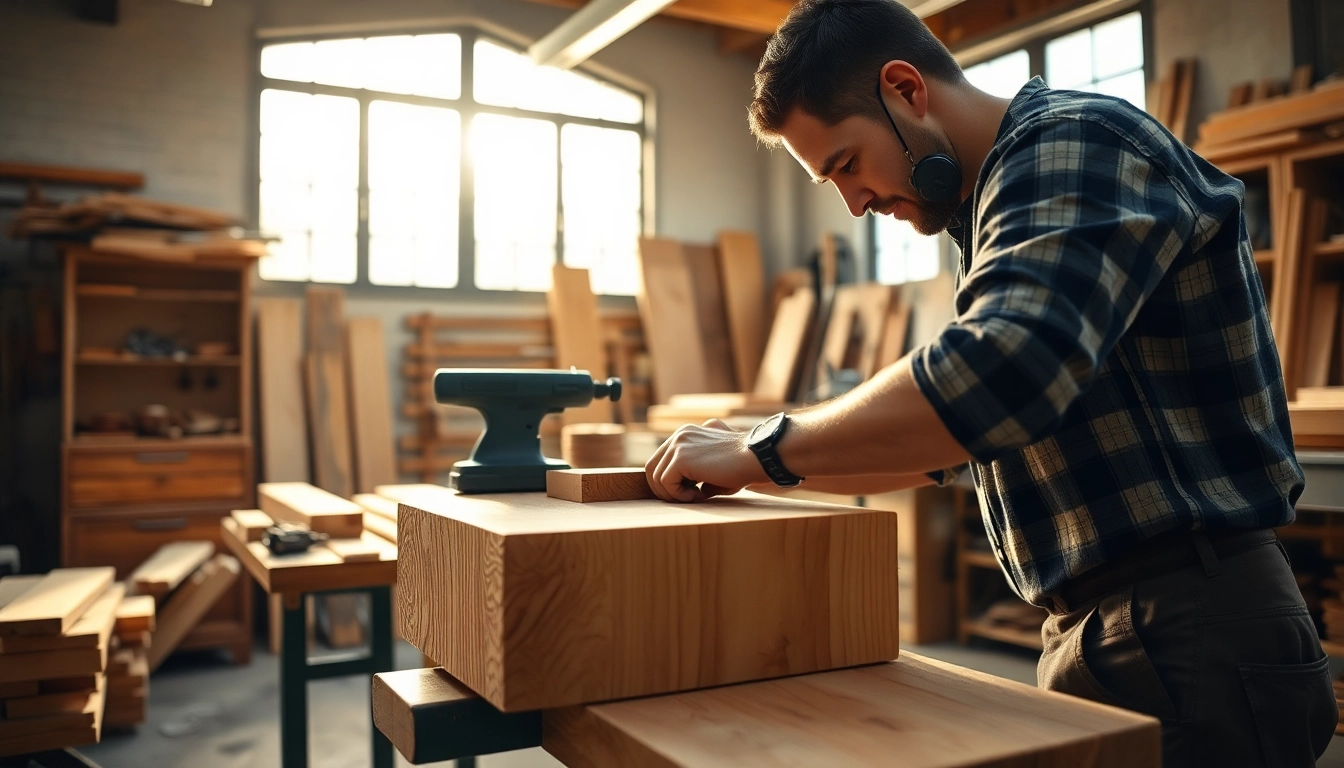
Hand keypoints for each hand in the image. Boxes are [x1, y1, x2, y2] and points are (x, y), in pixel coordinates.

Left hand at [644, 419, 770, 502]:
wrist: (757, 457)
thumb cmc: (743, 465)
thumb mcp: (715, 467)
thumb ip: (699, 473)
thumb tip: (692, 491)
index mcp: (687, 434)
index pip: (662, 459)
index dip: (668, 481)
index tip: (688, 492)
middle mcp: (680, 435)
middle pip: (652, 467)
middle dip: (664, 489)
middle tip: (685, 499)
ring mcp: (678, 444)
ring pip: (656, 477)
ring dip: (673, 494)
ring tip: (696, 497)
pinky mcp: (681, 457)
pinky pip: (665, 483)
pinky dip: (679, 495)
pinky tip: (698, 496)